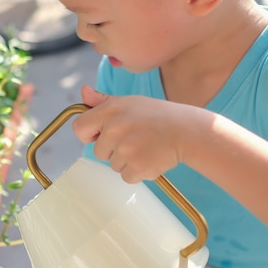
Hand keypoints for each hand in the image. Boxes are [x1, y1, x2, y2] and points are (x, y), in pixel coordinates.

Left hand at [73, 85, 203, 182]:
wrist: (188, 131)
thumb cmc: (156, 116)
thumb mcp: (129, 103)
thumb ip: (102, 101)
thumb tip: (83, 91)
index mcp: (110, 110)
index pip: (79, 128)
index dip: (88, 134)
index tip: (101, 135)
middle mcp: (115, 127)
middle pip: (98, 151)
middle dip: (113, 150)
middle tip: (135, 139)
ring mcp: (125, 148)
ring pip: (113, 165)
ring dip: (127, 161)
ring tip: (145, 146)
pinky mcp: (137, 165)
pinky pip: (127, 176)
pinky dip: (138, 172)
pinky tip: (151, 157)